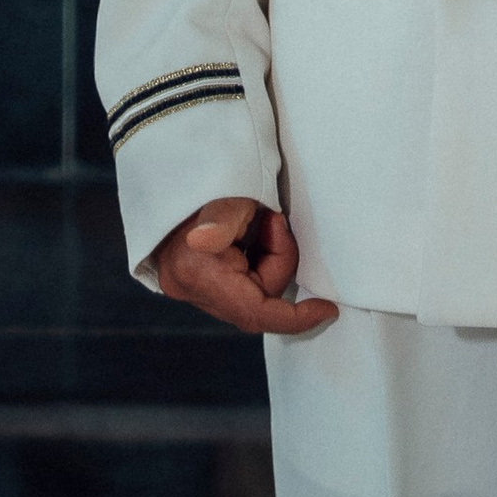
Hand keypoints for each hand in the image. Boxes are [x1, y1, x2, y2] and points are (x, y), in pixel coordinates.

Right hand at [155, 195, 338, 339]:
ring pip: (250, 294)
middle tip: (271, 221)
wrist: (169, 179)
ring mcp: (192, 291)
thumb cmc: (201, 184)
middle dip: (277, 262)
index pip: (256, 312)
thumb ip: (236, 220)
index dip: (296, 318)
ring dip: (265, 261)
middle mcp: (192, 290)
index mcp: (198, 271)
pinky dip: (253, 264)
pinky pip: (239, 287)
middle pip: (258, 300)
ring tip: (257, 221)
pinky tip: (246, 236)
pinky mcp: (197, 285)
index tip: (327, 311)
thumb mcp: (226, 195)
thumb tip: (235, 232)